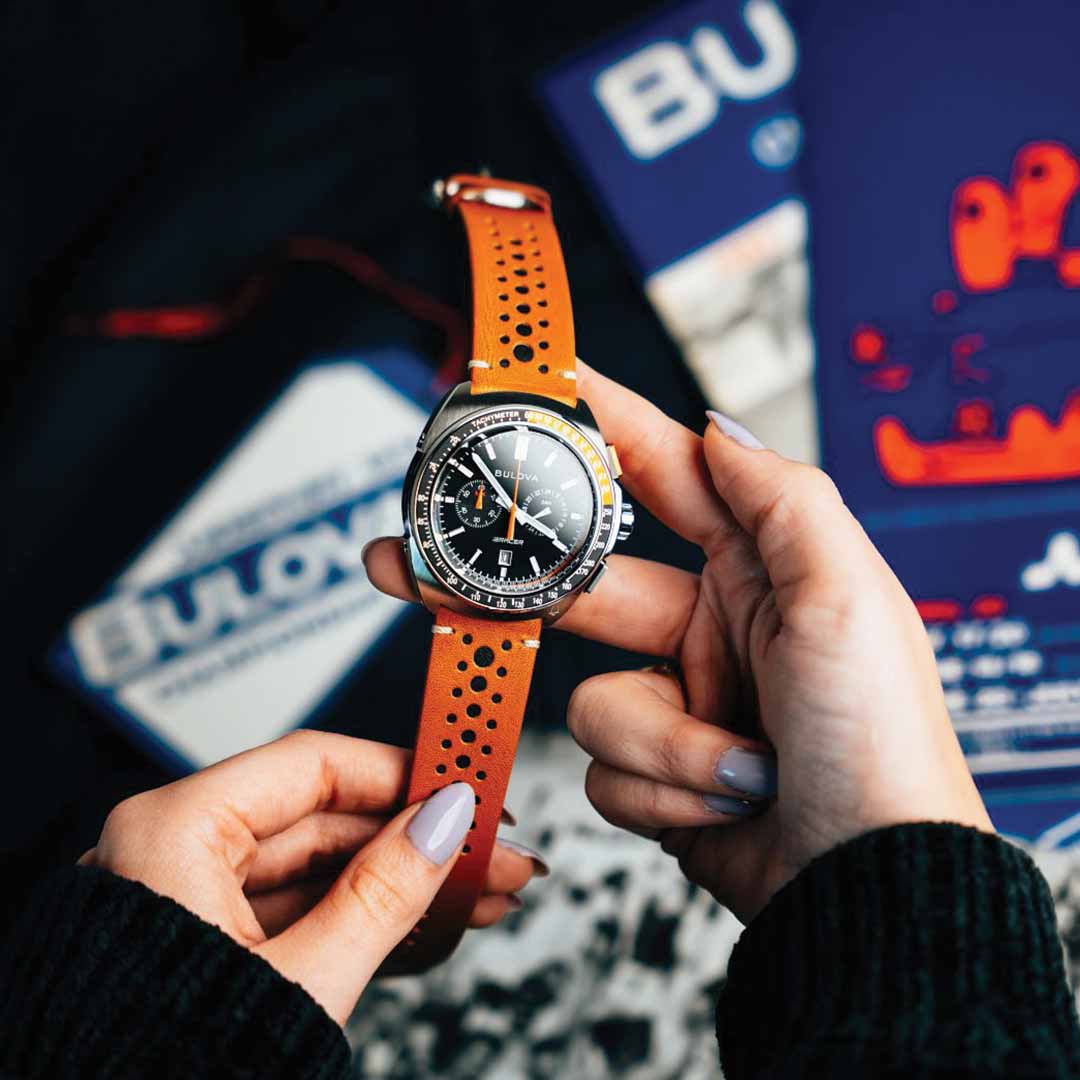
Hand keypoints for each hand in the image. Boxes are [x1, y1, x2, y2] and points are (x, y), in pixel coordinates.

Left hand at [79, 731, 545, 1022]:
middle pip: (325, 818)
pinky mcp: (208, 944)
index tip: (463, 781)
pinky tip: (428, 919)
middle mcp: (174, 851)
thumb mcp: (300, 981)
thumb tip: (442, 825)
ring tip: (479, 891)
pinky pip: (298, 910)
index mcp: (172, 831)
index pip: (313, 764)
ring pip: (320, 868)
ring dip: (402, 879)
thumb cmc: (162, 1073)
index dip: (401, 772)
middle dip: (419, 838)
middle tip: (491, 848)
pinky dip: (361, 915)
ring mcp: (190, 899)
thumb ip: (380, 894)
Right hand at [364, 363, 991, 922]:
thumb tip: (718, 426)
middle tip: (419, 560)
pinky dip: (663, 789)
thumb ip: (779, 496)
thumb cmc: (878, 741)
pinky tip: (725, 803)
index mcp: (754, 568)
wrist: (869, 887)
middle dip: (507, 580)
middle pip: (578, 582)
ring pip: (591, 699)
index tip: (537, 382)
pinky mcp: (654, 769)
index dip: (597, 423)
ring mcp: (677, 699)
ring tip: (741, 765)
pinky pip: (602, 766)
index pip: (661, 473)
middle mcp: (708, 626)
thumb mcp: (847, 596)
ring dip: (662, 740)